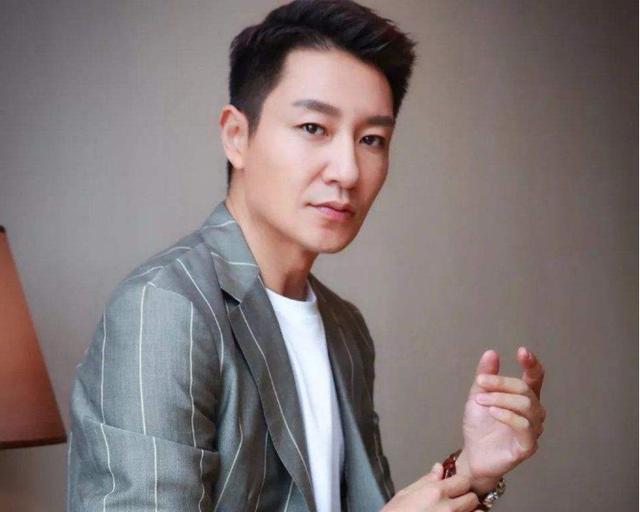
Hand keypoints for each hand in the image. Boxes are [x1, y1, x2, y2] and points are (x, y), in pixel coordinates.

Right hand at [381, 462, 481, 511]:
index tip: (455, 489)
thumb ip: (425, 481)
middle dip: (466, 500)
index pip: (464, 481)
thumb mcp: (405, 494)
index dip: (460, 485)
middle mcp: (447, 508)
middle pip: (473, 499)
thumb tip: (438, 468)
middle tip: (456, 504)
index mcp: (435, 492)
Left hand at [457, 347, 545, 488]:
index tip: (522, 351)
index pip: (535, 378)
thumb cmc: (480, 425)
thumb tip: (491, 353)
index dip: (532, 364)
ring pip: (525, 405)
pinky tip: (492, 412)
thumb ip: (486, 375)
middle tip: (481, 382)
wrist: (472, 453)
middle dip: (501, 382)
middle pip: (525, 389)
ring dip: (500, 398)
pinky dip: (507, 415)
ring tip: (481, 400)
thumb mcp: (479, 394)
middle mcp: (533, 412)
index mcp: (524, 398)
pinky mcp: (528, 446)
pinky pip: (524, 426)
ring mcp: (533, 430)